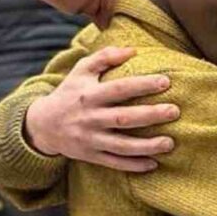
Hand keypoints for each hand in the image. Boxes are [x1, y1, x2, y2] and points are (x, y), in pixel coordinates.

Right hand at [24, 46, 178, 172]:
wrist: (42, 125)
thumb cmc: (69, 93)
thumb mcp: (81, 71)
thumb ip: (105, 57)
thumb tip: (133, 50)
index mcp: (90, 95)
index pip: (119, 89)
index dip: (142, 85)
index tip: (166, 82)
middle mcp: (90, 118)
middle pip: (124, 118)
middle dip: (150, 115)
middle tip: (174, 111)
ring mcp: (91, 139)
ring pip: (122, 145)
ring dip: (147, 146)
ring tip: (170, 143)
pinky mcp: (91, 155)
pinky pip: (114, 163)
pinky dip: (133, 165)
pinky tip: (153, 164)